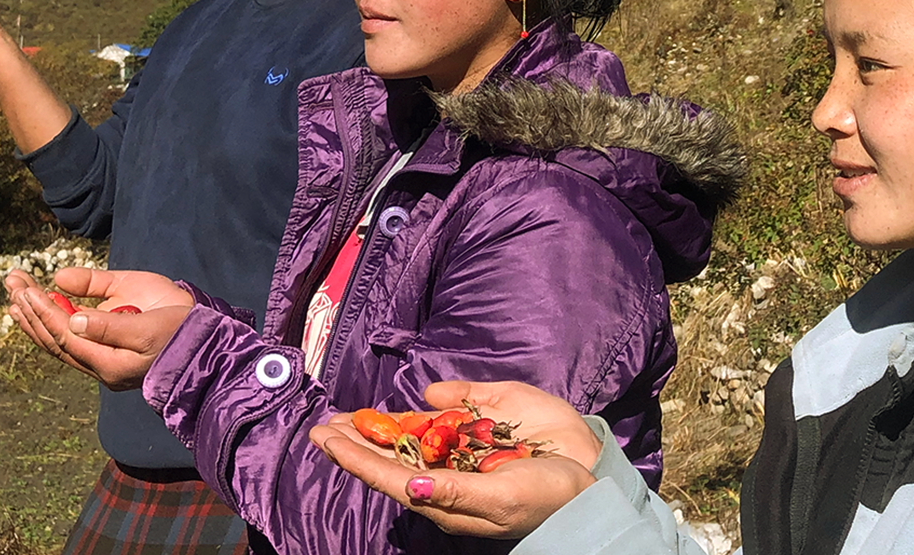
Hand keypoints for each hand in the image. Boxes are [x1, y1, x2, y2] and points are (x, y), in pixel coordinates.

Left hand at [4, 267, 192, 389]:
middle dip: (30, 309)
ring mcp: (102, 353)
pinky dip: (55, 314)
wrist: (205, 341)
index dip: (45, 312)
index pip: (66, 336)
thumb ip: (111, 325)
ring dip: (36, 312)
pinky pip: (73, 331)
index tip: (27, 291)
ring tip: (16, 290)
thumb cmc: (181, 333)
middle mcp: (99, 362)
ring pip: (59, 336)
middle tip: (12, 282)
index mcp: (108, 363)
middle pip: (54, 337)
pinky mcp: (109, 340)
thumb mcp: (148, 329)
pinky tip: (43, 297)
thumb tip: (74, 319)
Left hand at [309, 380, 598, 538]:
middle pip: (391, 457)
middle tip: (325, 425)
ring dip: (379, 429)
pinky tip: (401, 413)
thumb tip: (409, 485)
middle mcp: (447, 476)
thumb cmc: (545, 498)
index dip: (355, 457)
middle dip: (357, 441)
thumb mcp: (499, 500)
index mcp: (445, 498)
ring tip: (348, 419)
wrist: (589, 480)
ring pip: (410, 440)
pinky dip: (416, 418)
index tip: (326, 438)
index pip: (388, 476)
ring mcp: (463, 453)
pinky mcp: (482, 432)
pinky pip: (442, 421)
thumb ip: (453, 492)